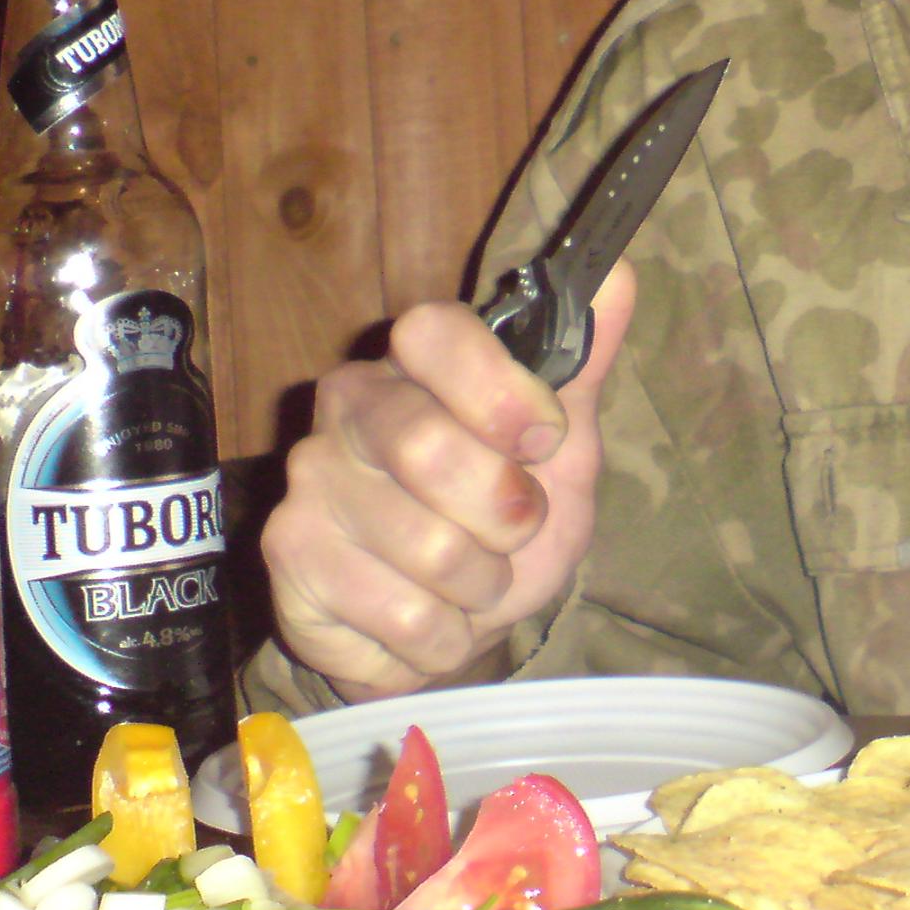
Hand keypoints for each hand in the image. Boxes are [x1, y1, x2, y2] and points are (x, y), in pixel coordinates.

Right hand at [262, 263, 635, 700]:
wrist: (445, 626)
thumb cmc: (501, 521)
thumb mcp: (559, 447)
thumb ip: (580, 364)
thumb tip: (619, 272)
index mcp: (414, 361)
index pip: (434, 332)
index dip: (501, 393)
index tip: (546, 438)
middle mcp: (347, 405)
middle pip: (429, 447)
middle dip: (507, 514)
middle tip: (515, 530)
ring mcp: (310, 482)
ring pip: (429, 550)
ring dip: (483, 585)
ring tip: (471, 581)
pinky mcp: (290, 560)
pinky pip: (404, 617)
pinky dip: (445, 637)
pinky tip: (430, 621)